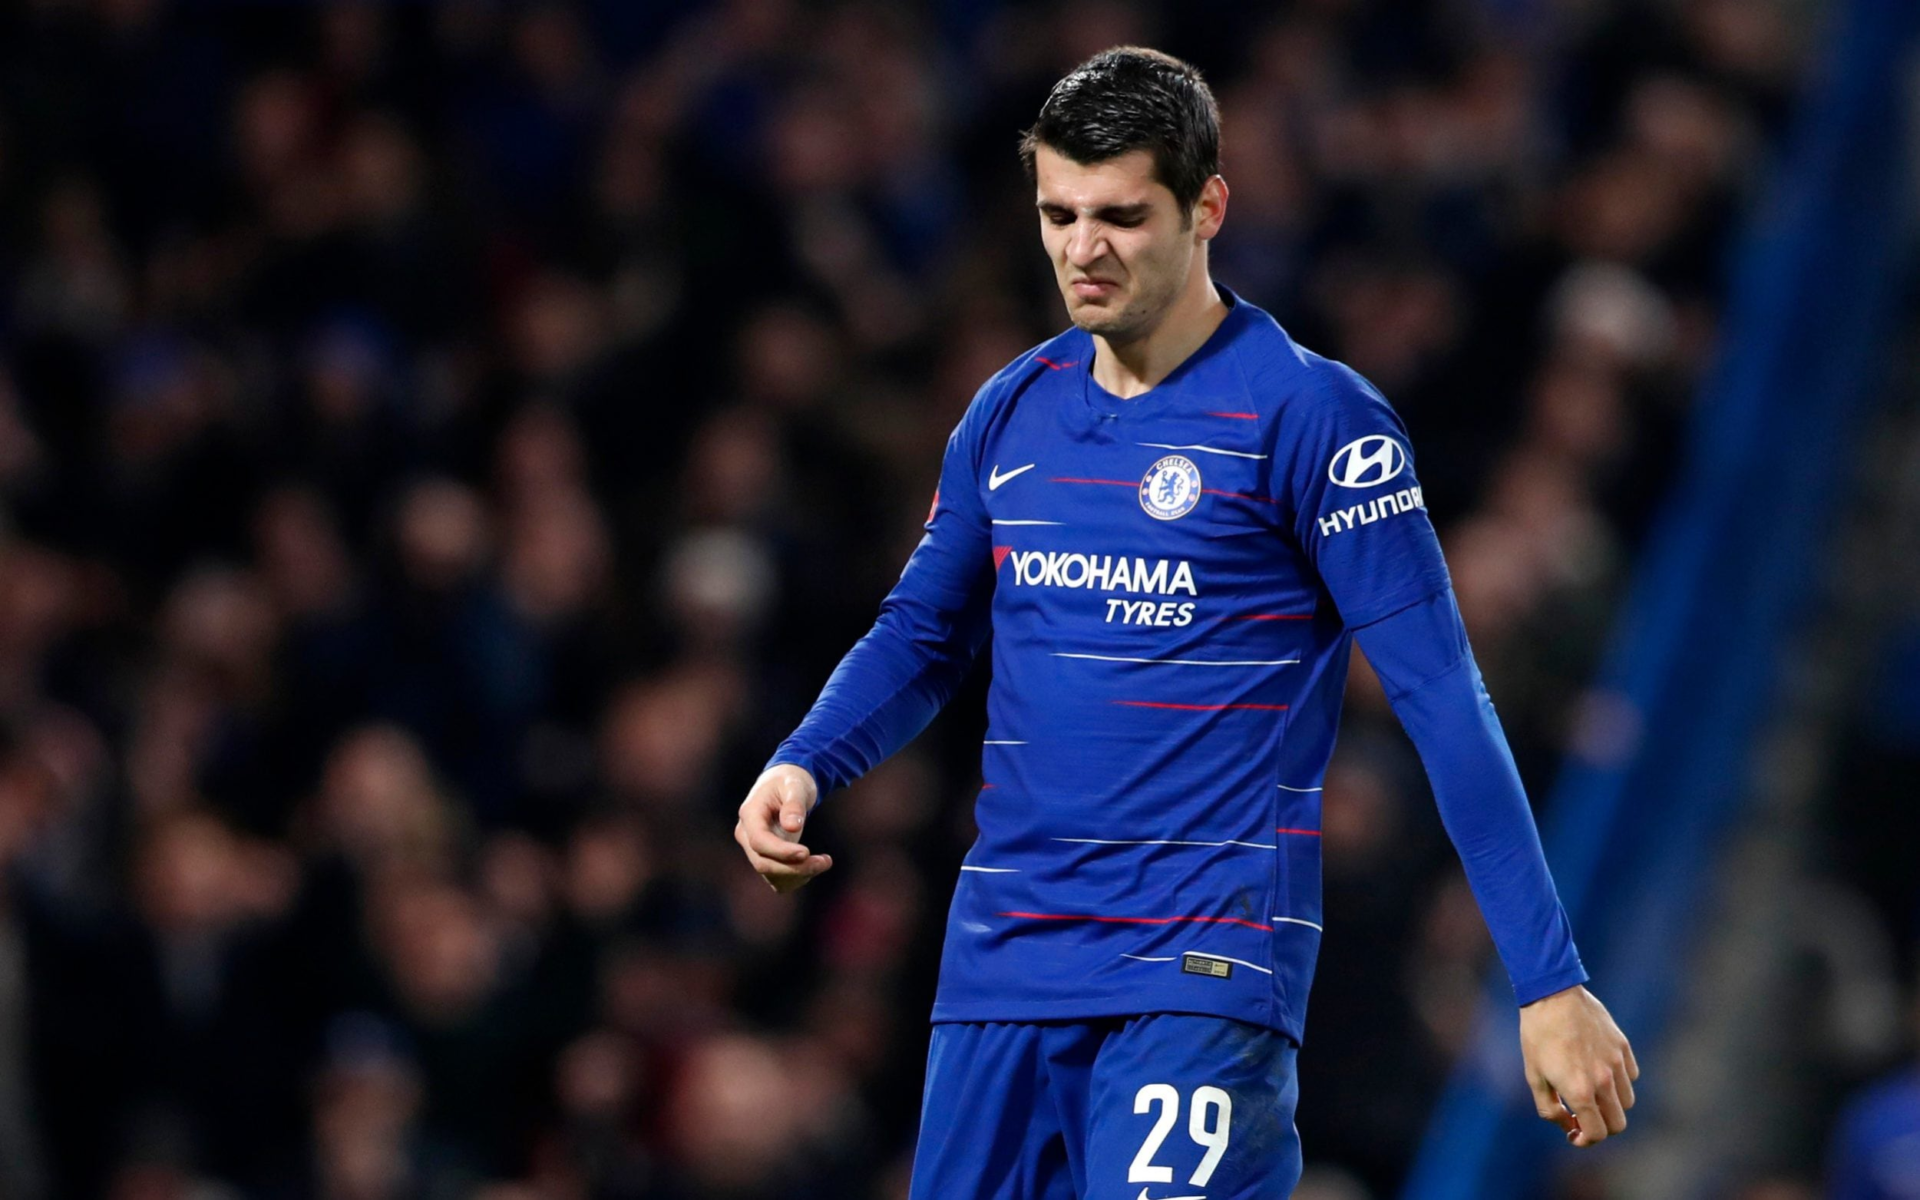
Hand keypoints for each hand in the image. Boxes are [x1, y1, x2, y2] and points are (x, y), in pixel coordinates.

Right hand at [733, 765, 830, 892]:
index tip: (807, 852)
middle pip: (763, 863)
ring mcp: (754, 849)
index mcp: (750, 814)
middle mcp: (747, 834)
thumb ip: (794, 804)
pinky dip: (796, 878)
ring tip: (824, 861)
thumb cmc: (790, 781)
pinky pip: (777, 878)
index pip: (759, 841)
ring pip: (771, 875)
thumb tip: (792, 827)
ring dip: (799, 875)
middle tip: (825, 861)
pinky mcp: (766, 857)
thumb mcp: (795, 785)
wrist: (784, 785)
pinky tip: (815, 865)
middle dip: (795, 868)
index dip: (781, 852)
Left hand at [1518, 985, 1638, 1146]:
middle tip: (1584, 1116)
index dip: (1586, 1140)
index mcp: (1579, 1091)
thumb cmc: (1537, 1035)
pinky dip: (1619, 1081)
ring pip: (1627, 1101)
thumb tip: (1568, 1125)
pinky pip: (1631, 1076)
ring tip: (1590, 1090)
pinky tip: (1599, 1069)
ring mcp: (1616, 1063)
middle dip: (1601, 1127)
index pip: (1598, 1133)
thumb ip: (1549, 1108)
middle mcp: (1603, 1081)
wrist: (1552, 994)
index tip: (1574, 1134)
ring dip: (1611, 1104)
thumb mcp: (1533, 1075)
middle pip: (1618, 1124)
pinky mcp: (1623, 1047)